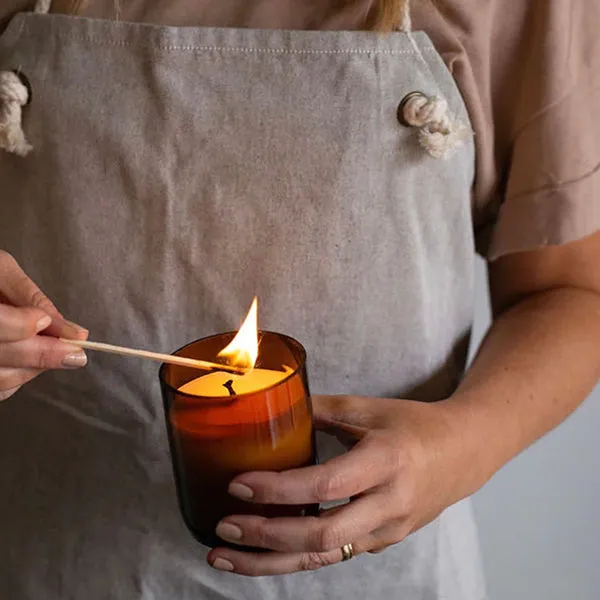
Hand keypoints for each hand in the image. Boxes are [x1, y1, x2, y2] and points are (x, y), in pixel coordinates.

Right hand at [0, 251, 88, 401]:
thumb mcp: (0, 269)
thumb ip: (29, 295)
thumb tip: (68, 329)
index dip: (20, 325)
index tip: (44, 319)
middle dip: (42, 354)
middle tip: (77, 352)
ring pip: (0, 379)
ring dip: (34, 367)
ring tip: (57, 352)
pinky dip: (20, 378)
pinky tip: (31, 361)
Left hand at [207, 394, 482, 575]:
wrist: (465, 454)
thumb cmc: (418, 426)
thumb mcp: (371, 408)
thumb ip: (322, 409)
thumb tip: (274, 405)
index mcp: (386, 461)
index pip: (326, 485)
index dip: (279, 490)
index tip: (239, 484)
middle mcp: (388, 503)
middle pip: (323, 535)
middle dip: (267, 535)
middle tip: (225, 526)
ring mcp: (387, 529)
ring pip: (324, 557)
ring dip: (270, 561)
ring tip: (226, 556)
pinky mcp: (382, 541)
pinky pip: (334, 555)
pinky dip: (294, 556)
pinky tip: (263, 552)